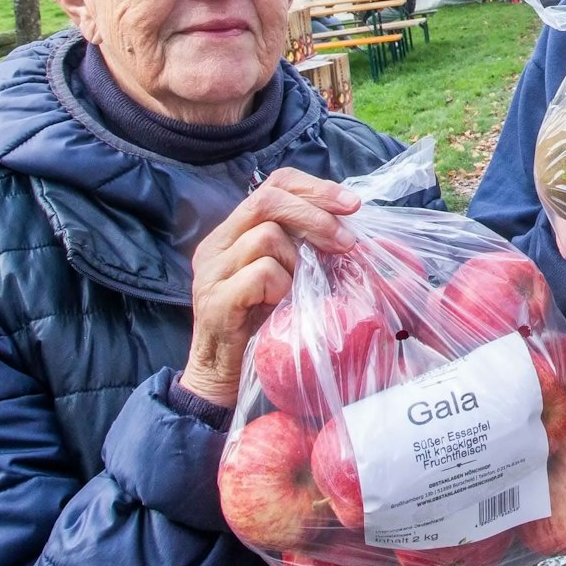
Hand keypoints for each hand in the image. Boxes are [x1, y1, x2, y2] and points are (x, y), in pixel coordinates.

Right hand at [180, 169, 361, 406]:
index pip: (274, 185)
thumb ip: (303, 249)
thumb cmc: (262, 328)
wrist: (221, 380)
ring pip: (267, 236)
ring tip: (297, 290)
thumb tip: (353, 230)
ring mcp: (212, 271)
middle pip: (269, 199)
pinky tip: (282, 306)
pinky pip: (261, 273)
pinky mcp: (215, 300)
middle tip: (347, 243)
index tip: (353, 206)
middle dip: (317, 216)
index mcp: (233, 233)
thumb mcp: (287, 279)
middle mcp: (217, 245)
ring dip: (298, 261)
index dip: (316, 188)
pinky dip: (283, 287)